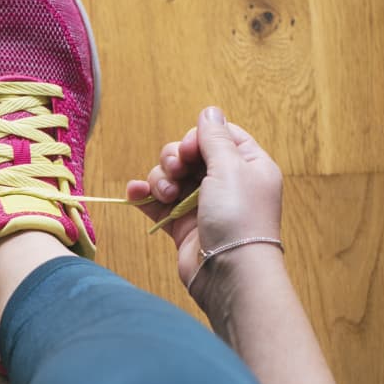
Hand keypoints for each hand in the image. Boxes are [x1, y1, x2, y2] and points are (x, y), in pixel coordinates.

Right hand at [127, 107, 284, 306]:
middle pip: (189, 154)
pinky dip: (144, 195)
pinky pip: (157, 201)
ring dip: (160, 178)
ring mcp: (202, 204)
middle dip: (174, 159)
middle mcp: (226, 183)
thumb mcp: (231, 167)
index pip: (220, 136)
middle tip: (176, 171)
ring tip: (165, 194)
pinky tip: (136, 193)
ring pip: (170, 176)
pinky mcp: (181, 224)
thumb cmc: (238, 217)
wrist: (229, 272)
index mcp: (248, 165)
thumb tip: (210, 111)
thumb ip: (214, 138)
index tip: (191, 150)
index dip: (198, 137)